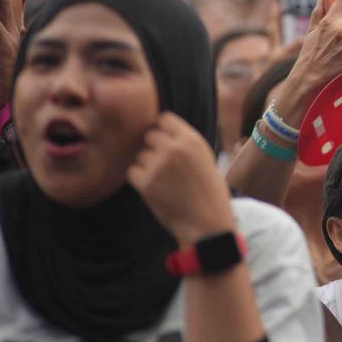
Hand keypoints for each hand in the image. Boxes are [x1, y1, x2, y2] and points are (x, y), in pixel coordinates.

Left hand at [128, 112, 235, 246]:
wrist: (208, 223)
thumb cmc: (209, 191)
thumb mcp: (206, 157)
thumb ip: (185, 142)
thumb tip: (159, 128)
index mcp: (192, 140)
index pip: (163, 118)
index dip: (162, 130)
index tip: (166, 143)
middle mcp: (174, 149)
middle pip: (149, 136)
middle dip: (153, 148)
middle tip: (165, 166)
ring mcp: (158, 166)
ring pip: (140, 155)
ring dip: (147, 165)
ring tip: (166, 181)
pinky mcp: (146, 184)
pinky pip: (132, 172)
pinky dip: (140, 179)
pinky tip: (157, 188)